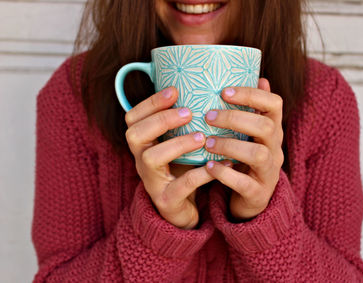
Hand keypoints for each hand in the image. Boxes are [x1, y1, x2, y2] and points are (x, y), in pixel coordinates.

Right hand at [125, 87, 215, 228]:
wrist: (182, 209)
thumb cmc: (182, 169)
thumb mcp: (179, 144)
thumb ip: (185, 123)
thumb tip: (208, 88)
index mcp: (143, 144)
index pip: (133, 118)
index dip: (150, 102)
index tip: (174, 90)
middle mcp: (141, 160)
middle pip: (134, 135)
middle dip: (161, 119)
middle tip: (188, 112)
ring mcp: (152, 181)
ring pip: (151, 159)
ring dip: (177, 144)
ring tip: (201, 137)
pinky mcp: (167, 201)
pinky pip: (180, 186)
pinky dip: (200, 174)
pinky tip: (217, 164)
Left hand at [204, 79, 283, 220]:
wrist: (252, 199)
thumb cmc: (245, 159)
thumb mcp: (251, 135)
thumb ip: (253, 110)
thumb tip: (261, 78)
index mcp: (273, 130)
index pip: (274, 104)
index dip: (252, 95)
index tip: (224, 91)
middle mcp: (275, 148)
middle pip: (266, 127)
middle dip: (235, 119)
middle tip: (209, 117)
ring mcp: (269, 172)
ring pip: (258, 154)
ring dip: (229, 145)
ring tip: (208, 143)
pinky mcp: (258, 193)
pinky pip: (244, 183)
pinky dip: (225, 173)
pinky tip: (208, 166)